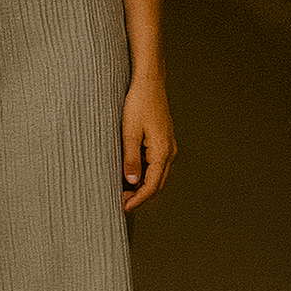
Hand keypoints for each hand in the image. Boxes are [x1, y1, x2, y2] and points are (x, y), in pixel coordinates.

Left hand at [120, 73, 175, 212]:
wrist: (149, 83)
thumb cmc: (138, 103)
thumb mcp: (129, 132)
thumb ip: (130, 158)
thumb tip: (131, 182)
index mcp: (162, 152)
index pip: (151, 186)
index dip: (137, 200)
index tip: (123, 208)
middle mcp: (169, 152)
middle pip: (157, 185)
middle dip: (140, 197)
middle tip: (120, 203)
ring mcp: (168, 147)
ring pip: (157, 176)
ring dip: (142, 186)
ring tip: (122, 191)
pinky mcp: (163, 142)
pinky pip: (156, 165)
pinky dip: (144, 174)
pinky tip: (130, 174)